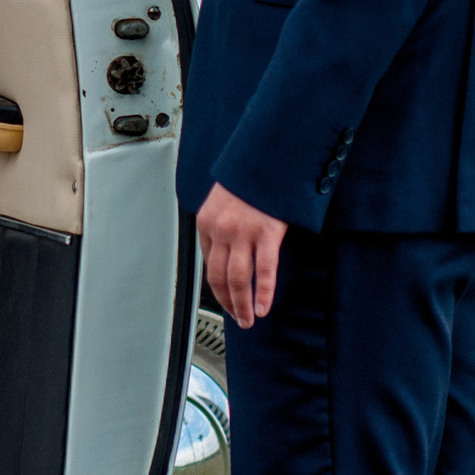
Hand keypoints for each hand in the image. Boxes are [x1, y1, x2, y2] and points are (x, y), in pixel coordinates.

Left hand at [196, 182, 285, 327]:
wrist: (267, 154)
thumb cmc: (250, 175)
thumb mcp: (226, 197)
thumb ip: (224, 221)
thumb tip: (230, 247)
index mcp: (207, 221)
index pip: (208, 263)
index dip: (217, 286)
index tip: (226, 299)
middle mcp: (221, 229)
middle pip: (218, 277)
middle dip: (227, 303)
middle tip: (236, 318)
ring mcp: (243, 231)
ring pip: (237, 279)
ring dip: (241, 305)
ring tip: (248, 320)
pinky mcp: (266, 232)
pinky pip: (264, 270)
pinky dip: (263, 293)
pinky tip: (263, 307)